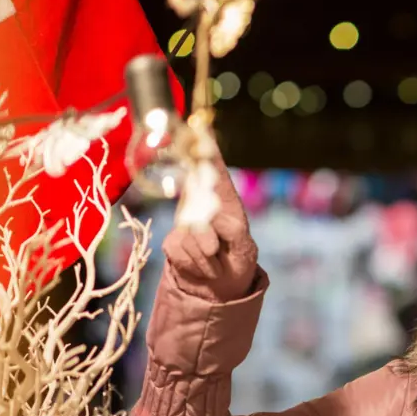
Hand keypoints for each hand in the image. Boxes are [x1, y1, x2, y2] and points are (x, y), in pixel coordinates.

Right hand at [161, 158, 257, 302]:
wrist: (219, 287)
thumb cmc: (237, 259)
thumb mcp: (245, 246)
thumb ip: (234, 231)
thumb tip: (212, 219)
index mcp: (225, 200)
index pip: (214, 169)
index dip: (206, 148)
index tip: (200, 127)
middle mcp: (202, 205)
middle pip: (194, 190)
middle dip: (201, 197)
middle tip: (212, 237)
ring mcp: (184, 222)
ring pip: (193, 232)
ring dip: (209, 254)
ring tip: (217, 259)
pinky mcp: (172, 241)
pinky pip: (183, 250)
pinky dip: (198, 264)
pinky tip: (205, 266)